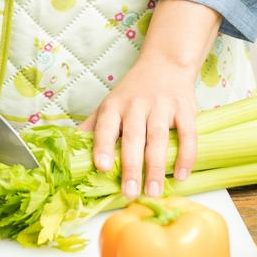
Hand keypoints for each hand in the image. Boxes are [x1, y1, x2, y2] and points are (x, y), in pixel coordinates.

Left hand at [82, 55, 198, 199]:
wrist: (166, 63)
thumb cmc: (134, 91)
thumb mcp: (110, 103)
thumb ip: (93, 126)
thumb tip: (70, 151)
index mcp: (114, 106)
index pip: (106, 126)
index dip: (103, 146)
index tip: (102, 167)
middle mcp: (136, 105)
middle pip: (133, 137)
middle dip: (131, 167)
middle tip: (129, 193)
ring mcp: (162, 106)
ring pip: (158, 138)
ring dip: (156, 167)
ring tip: (154, 191)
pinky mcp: (184, 109)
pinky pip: (187, 134)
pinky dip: (186, 155)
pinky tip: (181, 175)